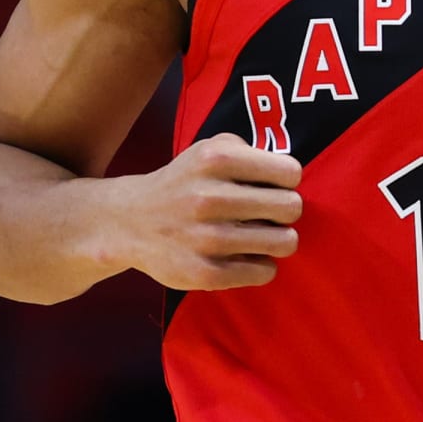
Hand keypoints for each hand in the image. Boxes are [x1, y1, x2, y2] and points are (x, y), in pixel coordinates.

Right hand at [103, 133, 302, 289]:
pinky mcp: (203, 272)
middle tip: (271, 213)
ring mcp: (206, 238)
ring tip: (263, 235)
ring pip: (284, 242)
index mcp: (216, 159)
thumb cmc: (185, 181)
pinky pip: (264, 272)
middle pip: (292, 207)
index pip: (290, 172)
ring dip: (278, 239)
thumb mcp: (210, 148)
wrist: (130, 221)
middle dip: (286, 211)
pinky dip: (262, 265)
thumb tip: (290, 175)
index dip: (288, 180)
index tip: (275, 186)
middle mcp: (210, 197)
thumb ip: (251, 152)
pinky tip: (246, 255)